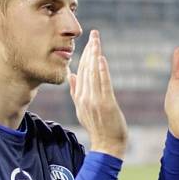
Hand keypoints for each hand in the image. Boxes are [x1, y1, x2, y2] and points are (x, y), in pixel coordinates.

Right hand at [69, 30, 127, 158]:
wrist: (107, 146)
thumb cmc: (98, 128)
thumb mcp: (82, 109)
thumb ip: (76, 91)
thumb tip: (71, 74)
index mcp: (79, 97)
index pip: (81, 71)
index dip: (84, 55)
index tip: (88, 42)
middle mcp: (85, 97)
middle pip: (86, 69)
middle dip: (90, 50)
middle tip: (94, 34)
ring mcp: (94, 100)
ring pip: (93, 74)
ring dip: (95, 56)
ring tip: (97, 40)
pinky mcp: (106, 104)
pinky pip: (103, 84)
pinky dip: (102, 70)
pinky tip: (101, 58)